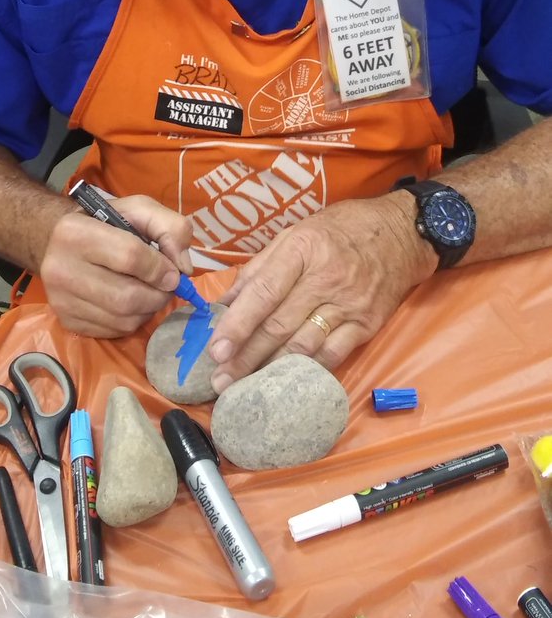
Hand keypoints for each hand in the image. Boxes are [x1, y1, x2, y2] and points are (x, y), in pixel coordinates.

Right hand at [39, 195, 192, 337]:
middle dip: (158, 295)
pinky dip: (131, 321)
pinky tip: (130, 304)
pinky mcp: (66, 321)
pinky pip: (112, 332)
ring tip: (149, 293)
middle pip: (127, 296)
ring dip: (148, 310)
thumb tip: (183, 268)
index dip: (160, 268)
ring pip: (122, 319)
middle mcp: (60, 268)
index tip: (173, 272)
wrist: (58, 242)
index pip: (130, 257)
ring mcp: (60, 300)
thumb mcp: (139, 209)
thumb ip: (170, 227)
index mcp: (75, 232)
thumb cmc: (104, 222)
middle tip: (165, 287)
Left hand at [208, 192, 435, 390]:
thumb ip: (260, 268)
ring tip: (245, 387)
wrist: (401, 234)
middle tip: (220, 379)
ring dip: (271, 370)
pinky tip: (285, 382)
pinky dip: (306, 370)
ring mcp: (349, 305)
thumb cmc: (341, 230)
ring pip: (303, 346)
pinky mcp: (367, 325)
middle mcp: (326, 278)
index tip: (216, 349)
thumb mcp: (297, 233)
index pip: (264, 292)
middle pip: (279, 325)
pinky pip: (332, 355)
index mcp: (303, 250)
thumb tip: (226, 301)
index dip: (238, 324)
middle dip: (246, 356)